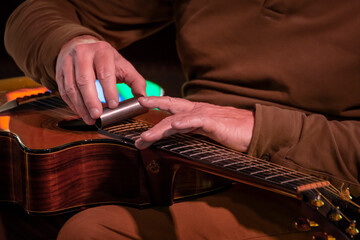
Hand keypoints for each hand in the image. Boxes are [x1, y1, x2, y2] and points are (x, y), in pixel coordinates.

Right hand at [56, 35, 145, 124]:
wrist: (81, 45)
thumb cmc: (105, 59)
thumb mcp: (123, 65)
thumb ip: (136, 81)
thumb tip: (143, 99)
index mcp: (102, 51)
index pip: (104, 72)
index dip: (109, 90)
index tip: (113, 105)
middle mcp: (82, 54)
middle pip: (84, 80)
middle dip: (91, 100)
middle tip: (97, 115)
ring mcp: (68, 62)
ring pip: (71, 87)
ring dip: (80, 106)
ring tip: (90, 119)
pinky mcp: (59, 72)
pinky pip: (63, 91)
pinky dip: (72, 104)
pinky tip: (81, 113)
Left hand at [135, 96, 254, 151]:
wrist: (256, 130)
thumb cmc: (235, 131)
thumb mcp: (210, 129)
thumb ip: (195, 129)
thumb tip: (180, 133)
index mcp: (197, 111)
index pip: (174, 106)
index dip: (158, 103)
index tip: (143, 104)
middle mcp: (198, 110)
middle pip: (171, 107)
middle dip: (153, 107)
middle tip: (137, 108)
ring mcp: (205, 115)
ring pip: (178, 119)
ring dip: (160, 128)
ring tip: (145, 137)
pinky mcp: (214, 123)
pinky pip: (196, 122)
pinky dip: (184, 123)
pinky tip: (173, 126)